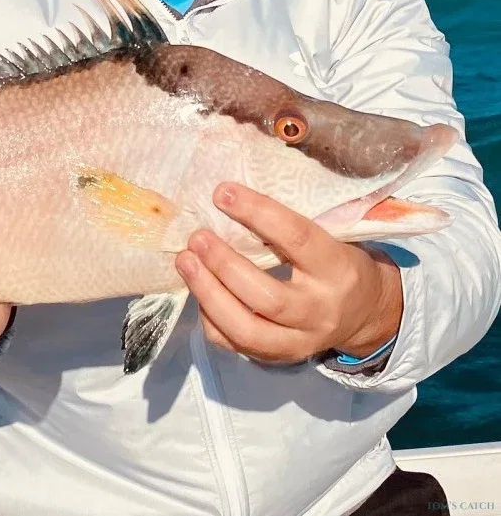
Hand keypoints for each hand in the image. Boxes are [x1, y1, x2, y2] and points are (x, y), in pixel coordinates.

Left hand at [175, 183, 402, 364]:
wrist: (366, 312)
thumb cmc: (337, 260)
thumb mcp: (331, 235)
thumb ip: (290, 223)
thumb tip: (230, 195)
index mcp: (337, 268)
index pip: (296, 239)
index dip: (257, 214)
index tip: (222, 193)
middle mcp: (321, 311)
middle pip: (268, 297)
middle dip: (224, 265)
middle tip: (196, 237)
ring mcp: (301, 341)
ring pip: (248, 330)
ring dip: (209, 294)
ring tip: (185, 262)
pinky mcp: (280, 358)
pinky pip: (236, 345)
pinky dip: (210, 319)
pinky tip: (198, 291)